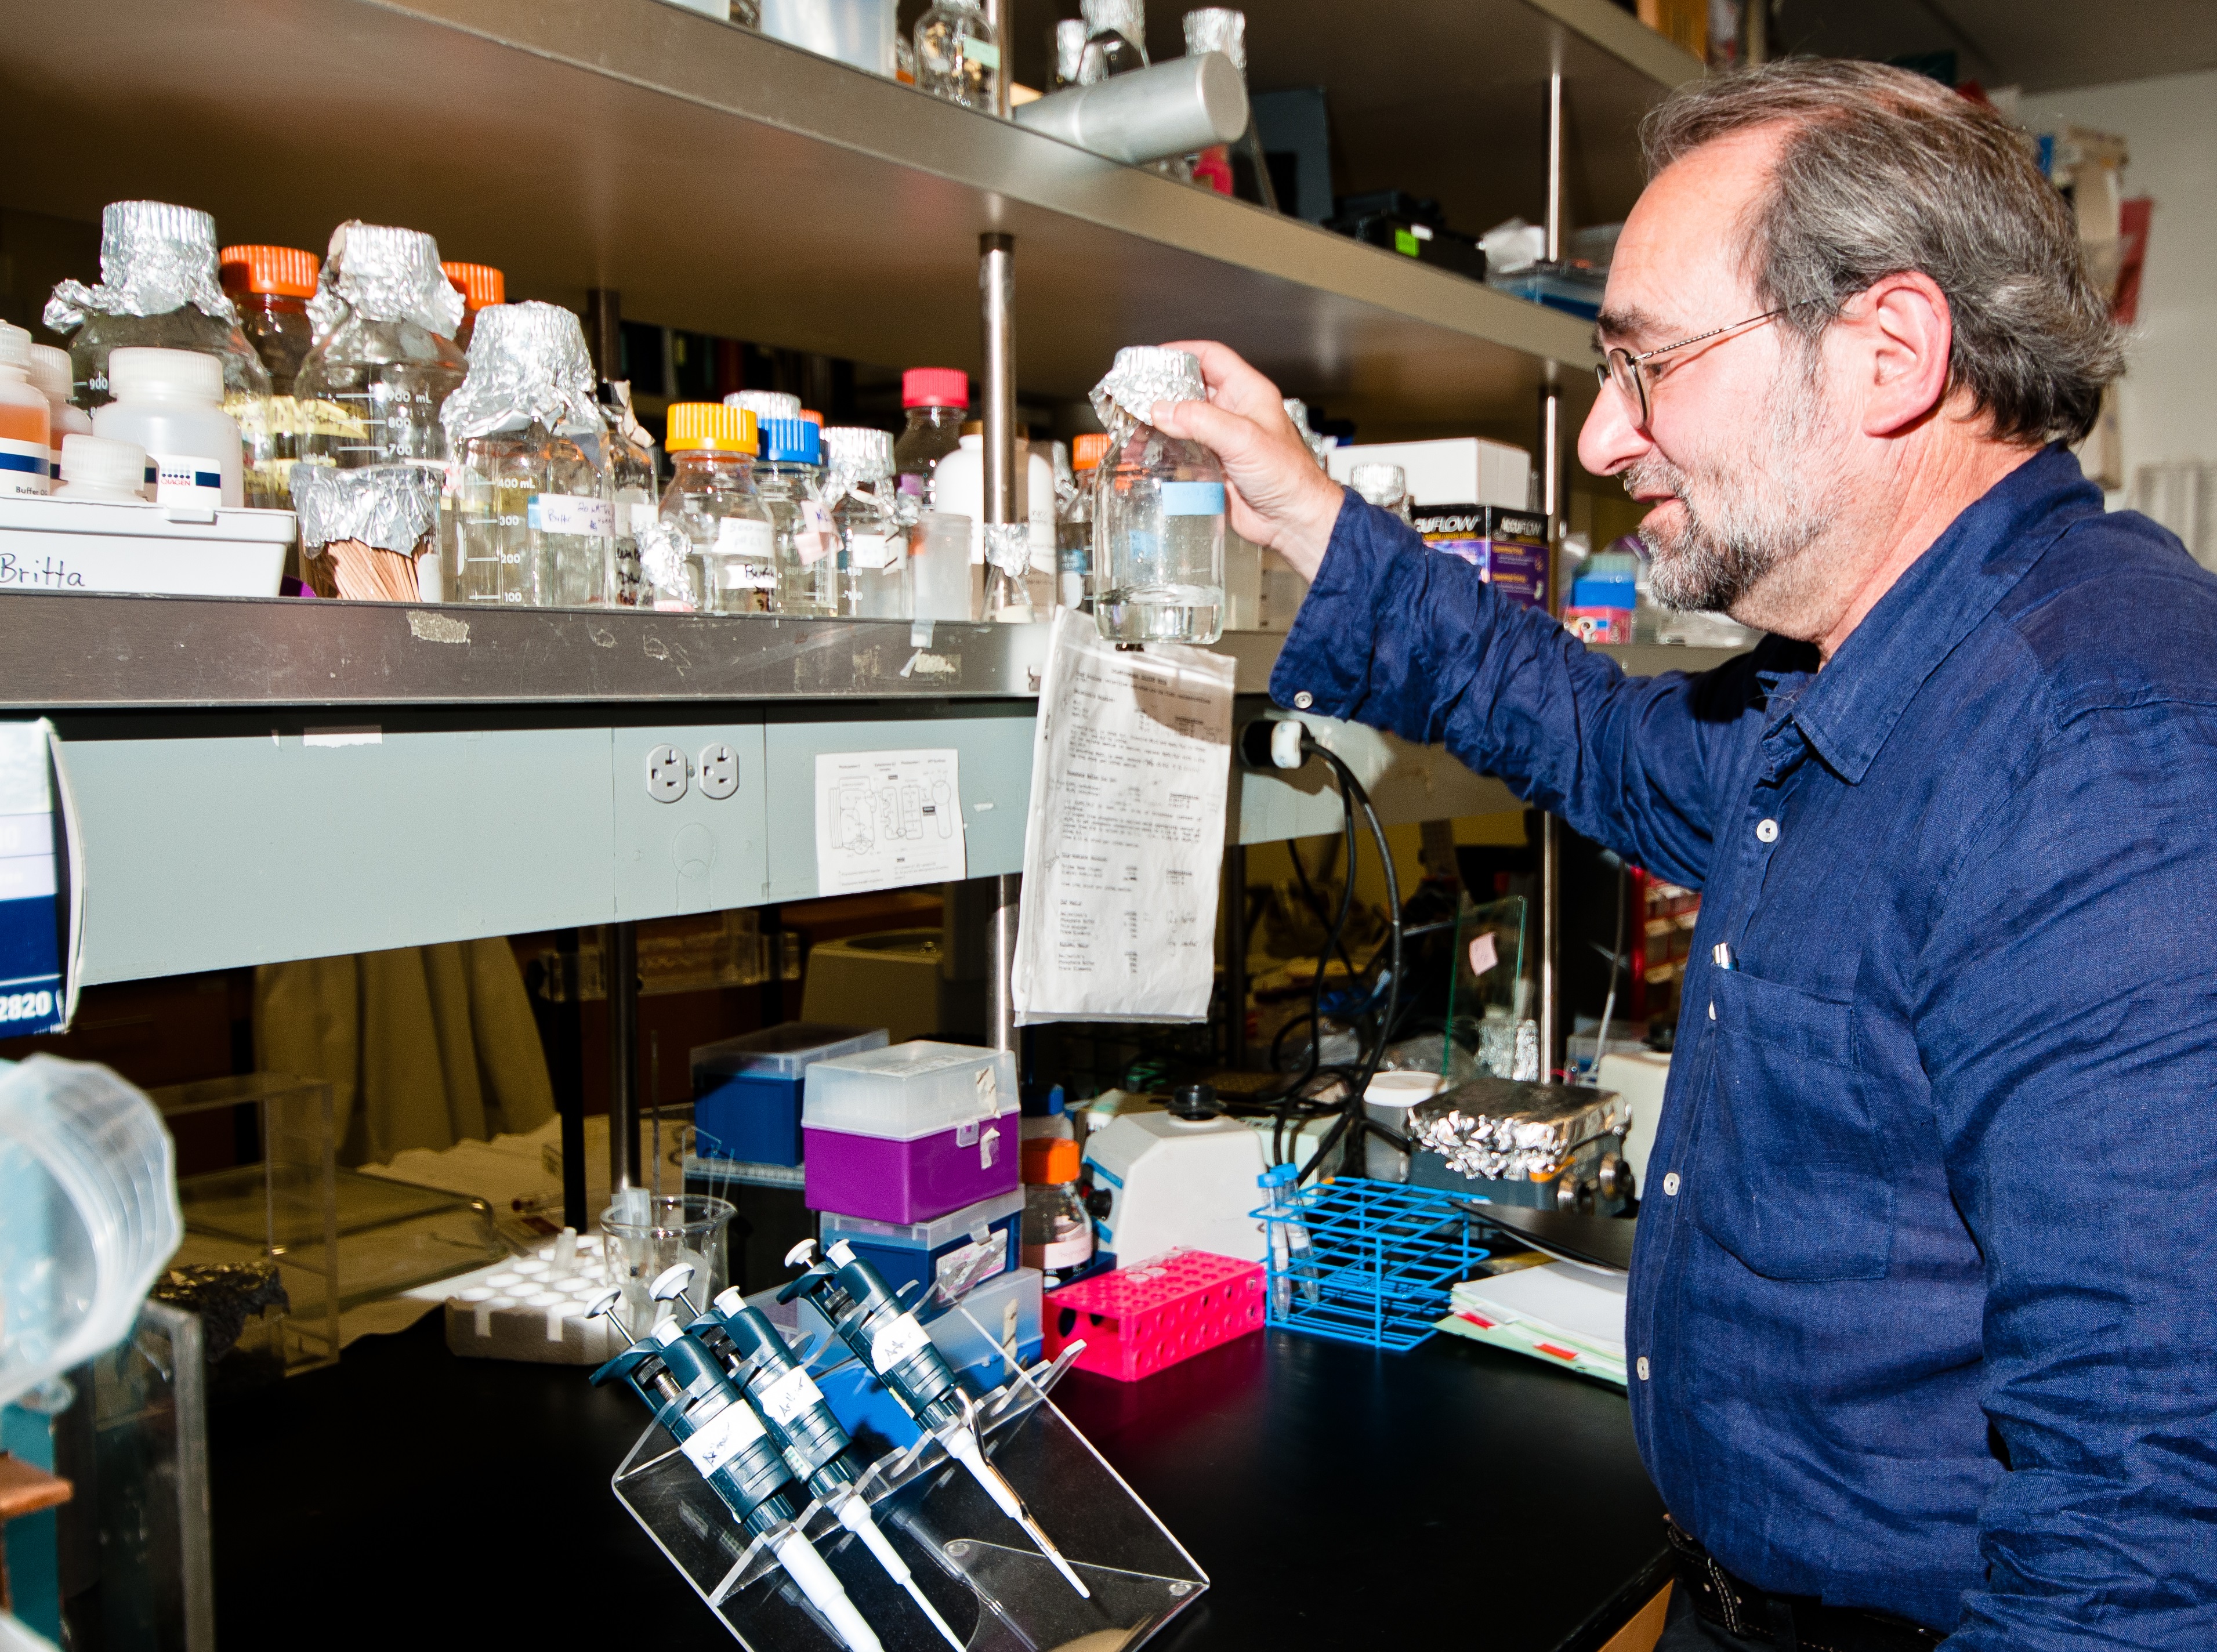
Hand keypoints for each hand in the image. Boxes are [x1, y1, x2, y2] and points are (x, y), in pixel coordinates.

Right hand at [1148, 340, 1345, 580]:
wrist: (1292, 521)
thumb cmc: (1287, 476)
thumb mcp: (1243, 438)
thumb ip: (1201, 420)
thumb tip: (1163, 410)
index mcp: (1248, 393)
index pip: (1210, 358)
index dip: (1180, 353)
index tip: (1152, 359)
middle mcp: (1234, 412)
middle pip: (1190, 389)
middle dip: (1162, 392)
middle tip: (1134, 396)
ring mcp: (1222, 439)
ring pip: (1182, 422)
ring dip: (1158, 424)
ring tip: (1133, 427)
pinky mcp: (1213, 466)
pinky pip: (1182, 452)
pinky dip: (1163, 452)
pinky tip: (1147, 455)